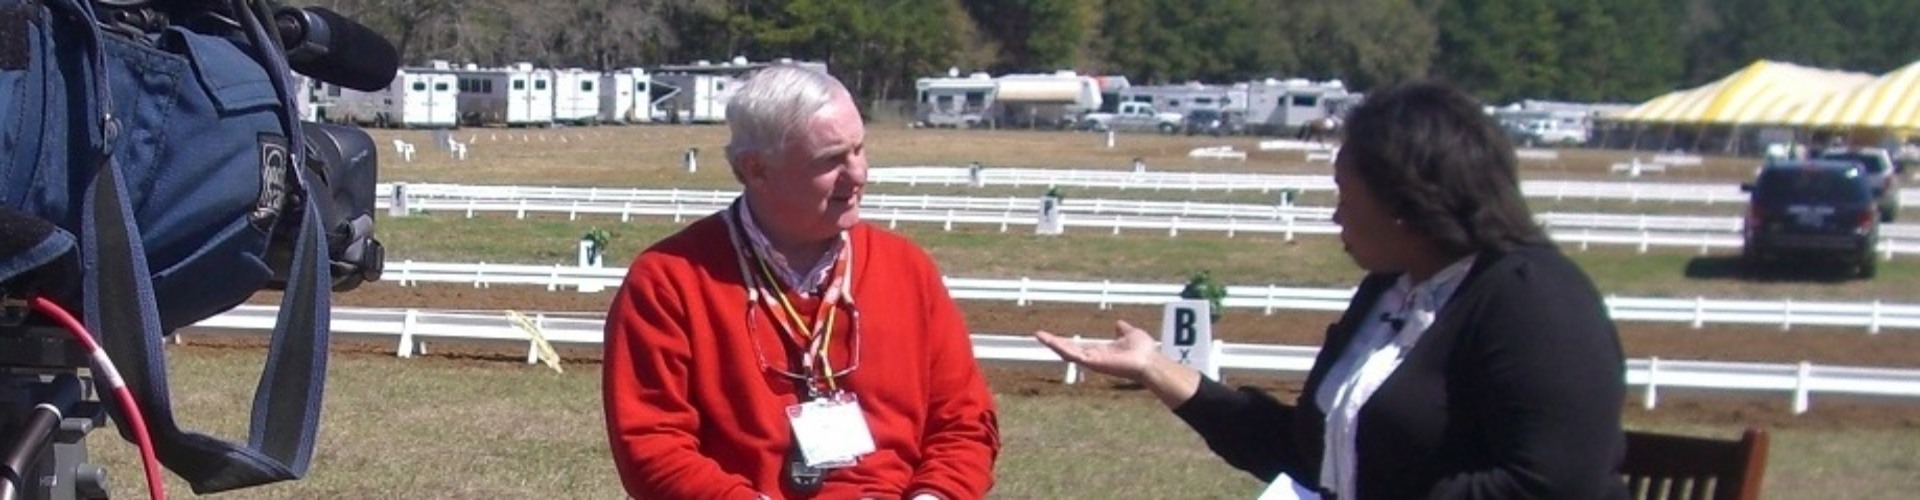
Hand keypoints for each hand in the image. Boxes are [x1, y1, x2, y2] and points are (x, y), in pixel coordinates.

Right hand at [1033, 320, 1162, 381]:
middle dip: (1053, 343)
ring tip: (1039, 336)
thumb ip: (1123, 330)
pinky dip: (1061, 348)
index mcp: (1100, 352)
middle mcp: (1094, 358)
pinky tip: (1051, 341)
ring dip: (1053, 344)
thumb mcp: (1131, 333)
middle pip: (1068, 350)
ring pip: (1067, 352)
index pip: (1078, 346)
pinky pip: (1073, 355)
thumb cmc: (1144, 351)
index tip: (1052, 336)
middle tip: (1038, 335)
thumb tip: (1119, 323)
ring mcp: (1092, 361)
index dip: (1065, 341)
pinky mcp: (1093, 362)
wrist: (1150, 361)